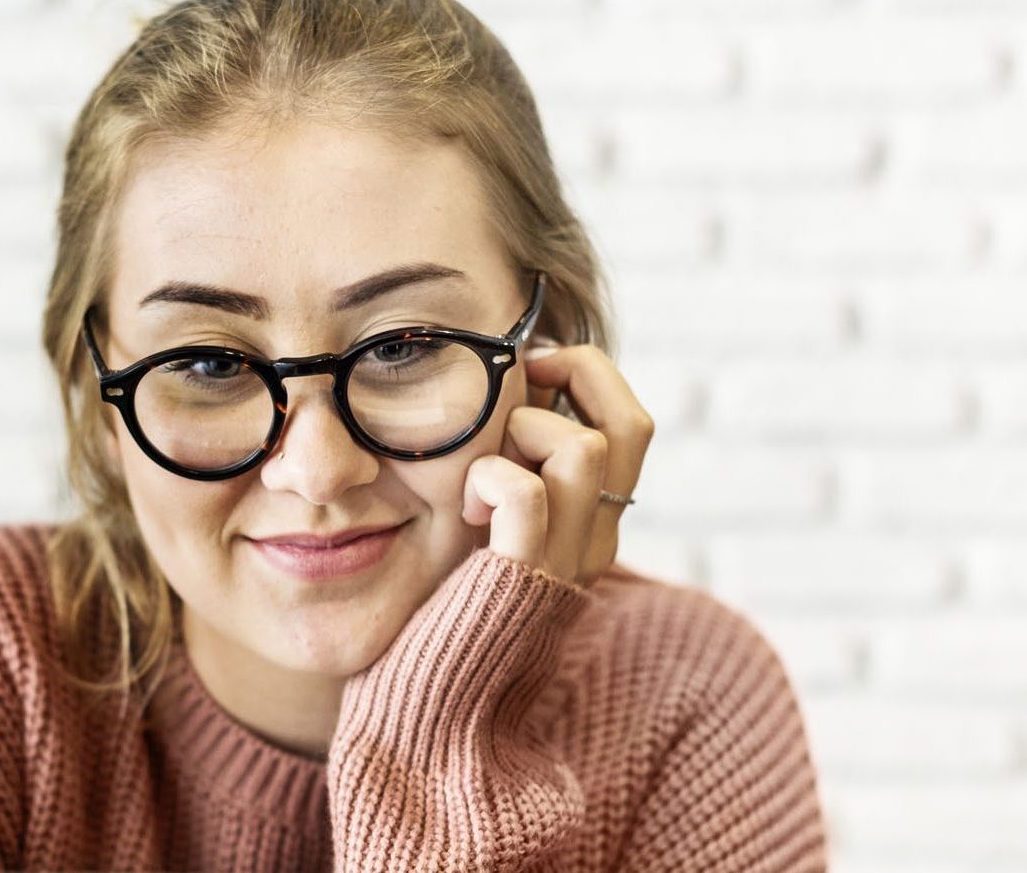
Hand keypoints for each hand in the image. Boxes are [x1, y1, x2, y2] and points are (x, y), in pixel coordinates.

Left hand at [461, 336, 654, 588]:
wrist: (435, 699)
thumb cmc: (447, 601)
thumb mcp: (493, 520)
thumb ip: (512, 466)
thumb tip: (505, 389)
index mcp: (594, 520)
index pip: (631, 425)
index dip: (588, 376)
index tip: (531, 366)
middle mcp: (597, 539)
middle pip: (630, 424)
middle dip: (573, 375)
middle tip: (516, 382)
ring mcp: (567, 561)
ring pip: (584, 448)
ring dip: (523, 430)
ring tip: (482, 466)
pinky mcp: (522, 578)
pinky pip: (527, 494)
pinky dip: (491, 477)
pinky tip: (465, 507)